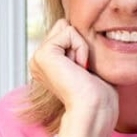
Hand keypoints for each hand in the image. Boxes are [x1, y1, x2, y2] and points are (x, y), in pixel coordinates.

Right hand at [29, 20, 117, 136]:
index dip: (82, 45)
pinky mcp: (43, 55)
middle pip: (64, 26)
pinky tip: (78, 68)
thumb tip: (78, 28)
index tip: (84, 71)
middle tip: (82, 70)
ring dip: (81, 47)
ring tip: (80, 70)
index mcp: (47, 64)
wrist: (94, 109)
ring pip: (66, 28)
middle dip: (80, 43)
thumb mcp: (87, 64)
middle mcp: (38, 61)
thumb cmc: (98, 94)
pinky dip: (81, 48)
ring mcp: (37, 58)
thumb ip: (78, 47)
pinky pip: (69, 33)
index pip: (66, 32)